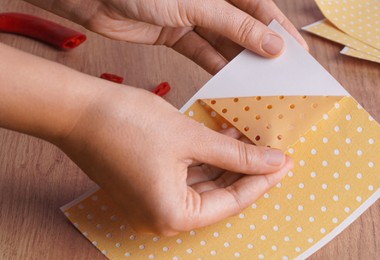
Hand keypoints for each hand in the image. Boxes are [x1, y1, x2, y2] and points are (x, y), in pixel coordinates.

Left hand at [27, 0, 307, 73]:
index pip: (261, 9)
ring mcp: (193, 17)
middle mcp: (212, 1)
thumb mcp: (198, 3)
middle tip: (278, 80)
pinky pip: (201, 53)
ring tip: (256, 89)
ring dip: (238, 66)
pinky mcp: (175, 34)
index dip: (280, 33)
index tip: (298, 57)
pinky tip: (228, 86)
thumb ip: (236, 25)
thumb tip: (273, 45)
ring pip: (224, 45)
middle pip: (244, 30)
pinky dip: (214, 69)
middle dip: (260, 54)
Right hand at [57, 85, 292, 234]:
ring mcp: (153, 202)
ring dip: (227, 162)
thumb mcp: (191, 139)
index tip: (285, 163)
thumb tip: (272, 162)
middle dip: (246, 170)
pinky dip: (206, 159)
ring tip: (251, 139)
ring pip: (204, 184)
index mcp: (172, 216)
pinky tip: (224, 138)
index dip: (263, 180)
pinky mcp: (148, 184)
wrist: (77, 109)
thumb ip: (236, 155)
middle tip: (272, 150)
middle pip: (219, 195)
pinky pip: (187, 176)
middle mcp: (161, 217)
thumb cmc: (124, 125)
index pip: (233, 201)